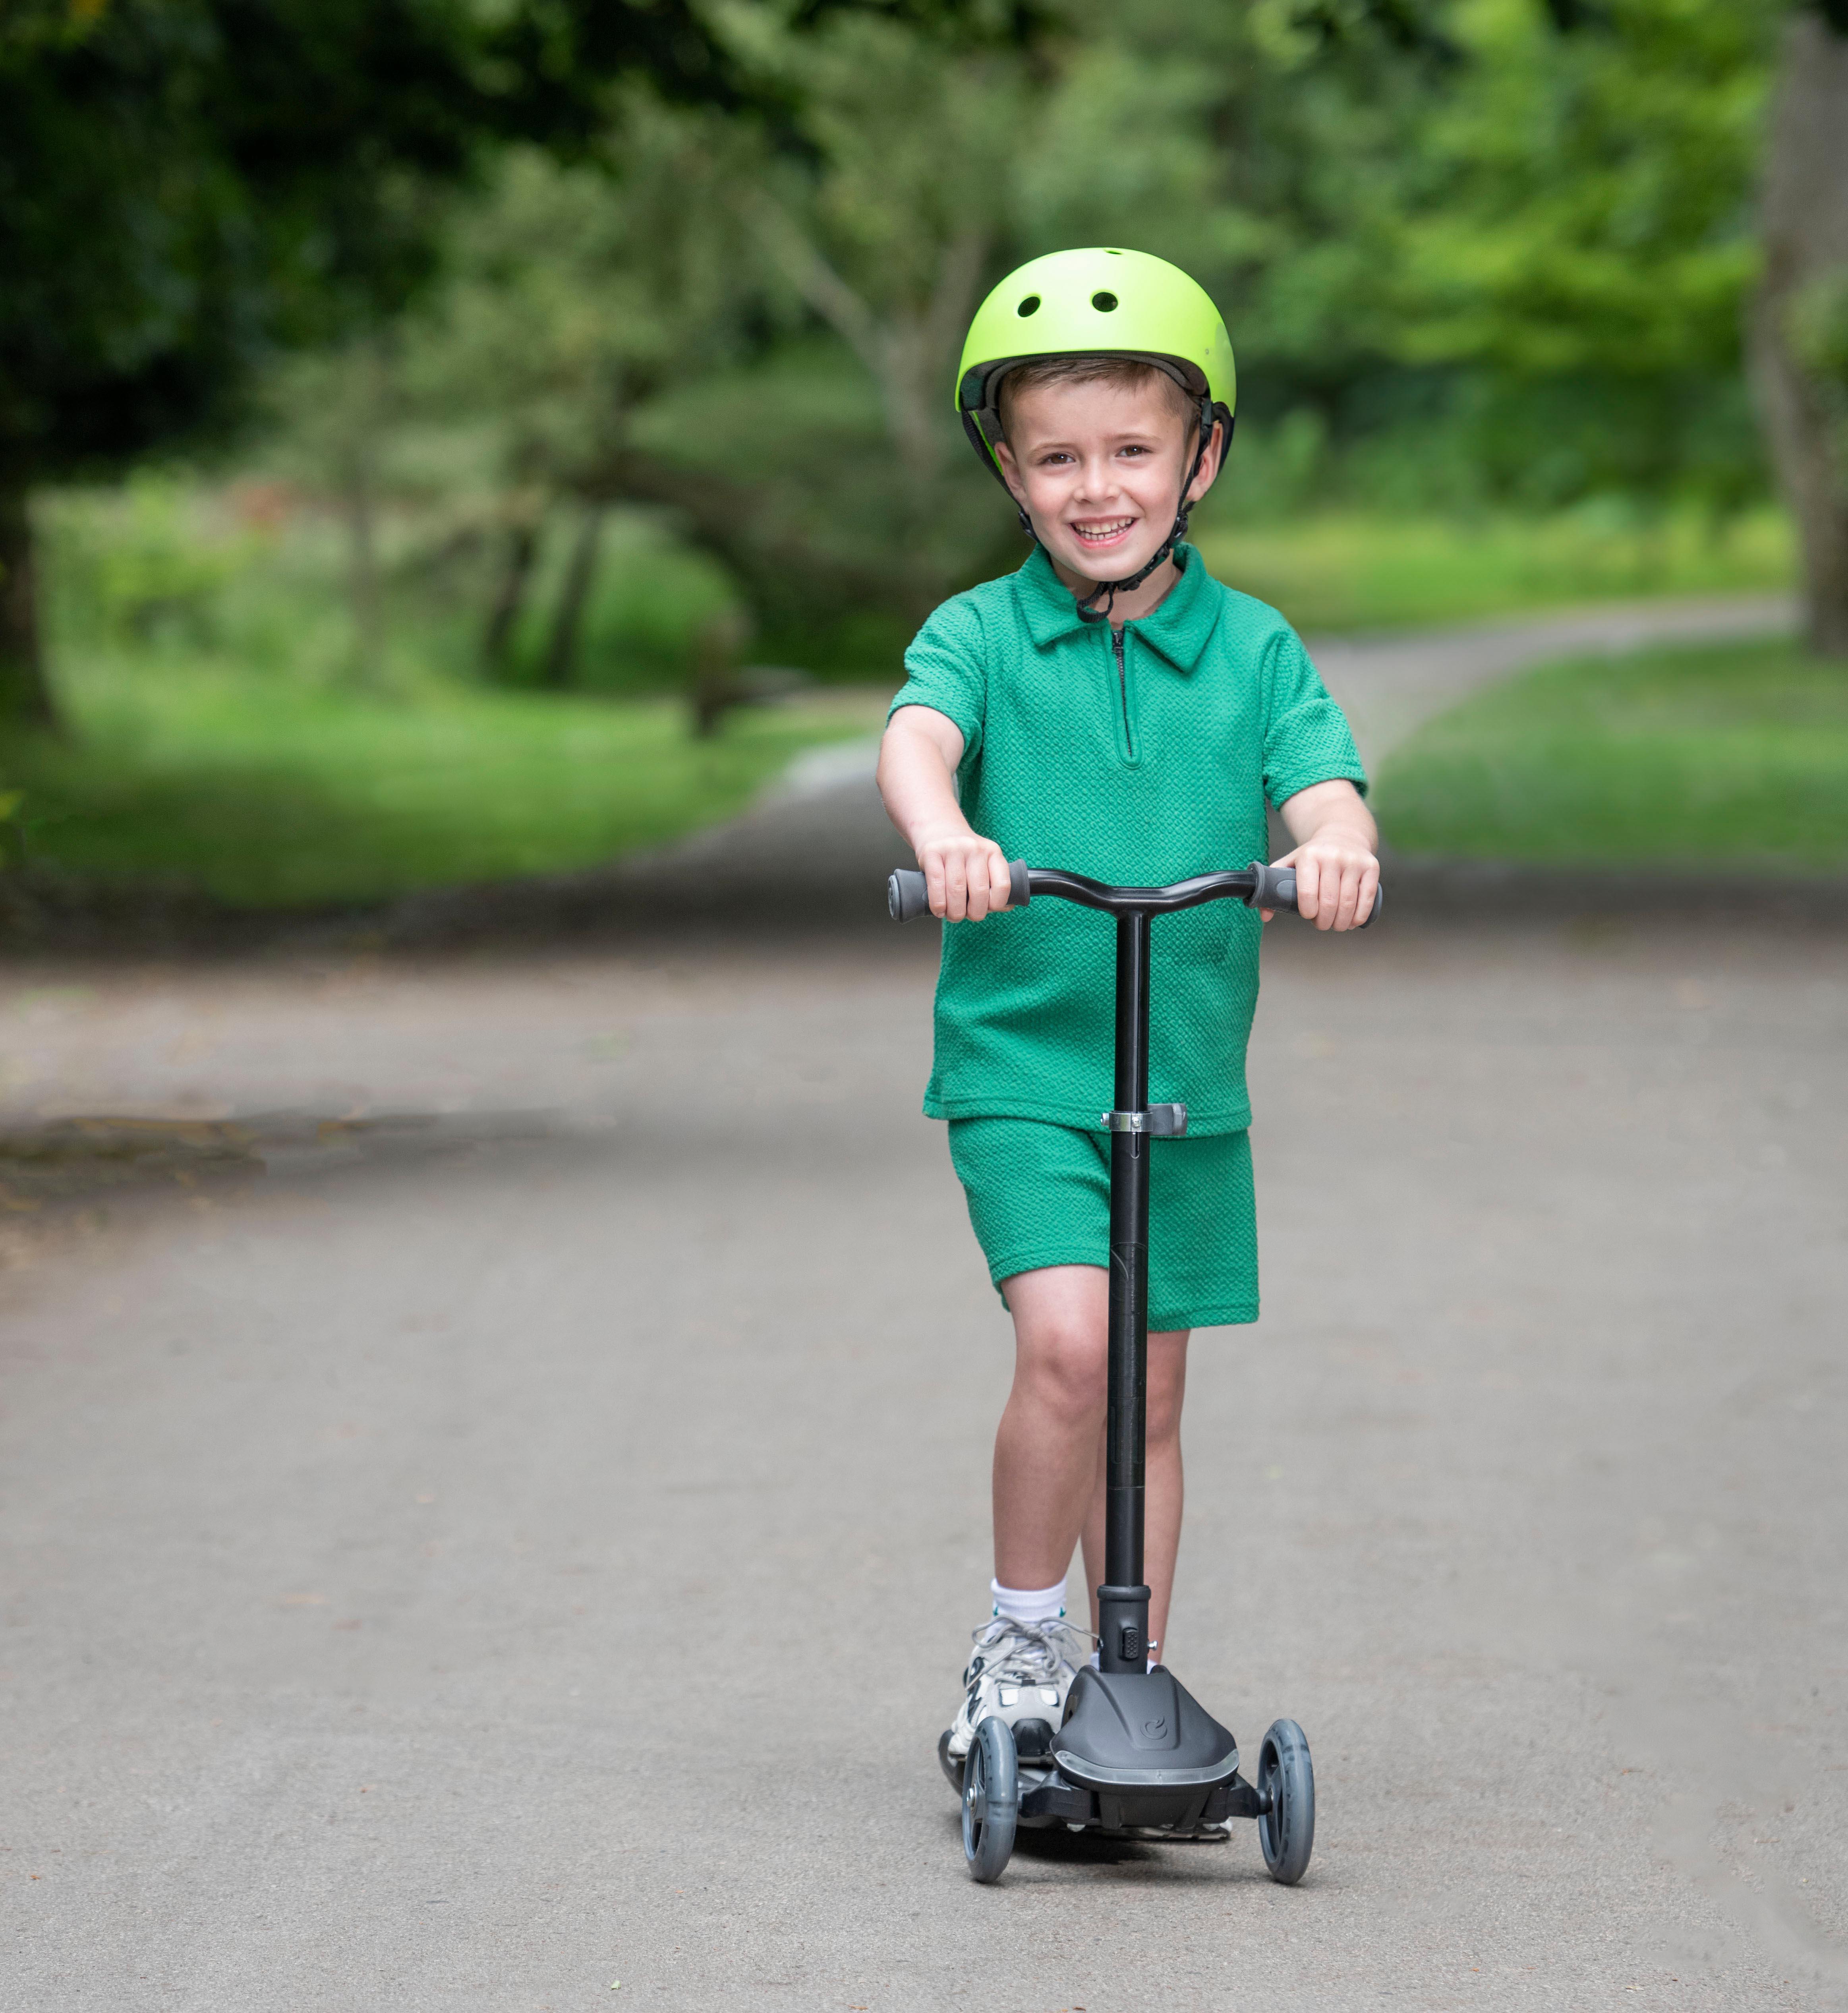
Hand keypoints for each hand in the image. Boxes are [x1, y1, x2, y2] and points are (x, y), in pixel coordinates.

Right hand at [916, 828, 1012, 920]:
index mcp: (993, 852)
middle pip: (979, 891)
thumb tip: (1005, 907)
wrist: (938, 828)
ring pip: (957, 889)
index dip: (996, 904)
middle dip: (974, 912)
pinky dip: (938, 903)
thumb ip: (993, 882)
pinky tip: (939, 910)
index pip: (1002, 884)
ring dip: (955, 911)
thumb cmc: (963, 855)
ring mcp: (953, 849)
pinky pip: (937, 884)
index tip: (988, 910)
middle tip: (967, 916)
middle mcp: (975, 848)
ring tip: (953, 916)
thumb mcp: (983, 861)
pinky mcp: (932, 852)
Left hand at [1262, 828, 1378, 930]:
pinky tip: (1352, 921)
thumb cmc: (1312, 856)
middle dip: (1324, 921)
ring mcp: (1354, 861)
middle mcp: (1333, 857)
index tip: (1309, 916)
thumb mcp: (1290, 863)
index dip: (1308, 911)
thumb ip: (1273, 887)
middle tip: (1321, 924)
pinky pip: (1367, 898)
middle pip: (1329, 901)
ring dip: (1341, 922)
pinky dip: (1359, 916)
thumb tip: (1266, 916)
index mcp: (1309, 856)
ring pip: (1348, 903)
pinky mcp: (1371, 867)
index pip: (1307, 892)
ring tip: (1336, 925)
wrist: (1343, 834)